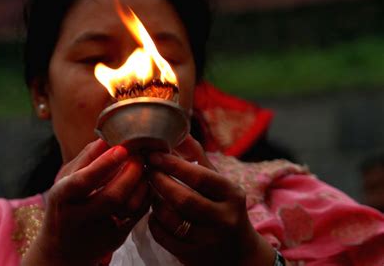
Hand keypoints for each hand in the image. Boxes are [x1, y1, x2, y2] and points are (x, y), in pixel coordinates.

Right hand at [22, 139, 150, 265]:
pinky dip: (145, 194)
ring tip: (143, 166)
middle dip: (131, 172)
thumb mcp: (66, 179)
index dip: (103, 164)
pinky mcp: (116, 239)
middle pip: (112, 196)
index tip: (122, 148)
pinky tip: (144, 181)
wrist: (62, 250)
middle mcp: (78, 218)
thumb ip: (86, 158)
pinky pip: (138, 214)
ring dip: (142, 182)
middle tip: (138, 155)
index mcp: (61, 198)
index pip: (82, 181)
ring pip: (129, 207)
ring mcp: (99, 232)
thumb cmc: (65, 204)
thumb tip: (107, 135)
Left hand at [147, 138, 274, 265]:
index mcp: (232, 194)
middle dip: (160, 182)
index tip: (154, 155)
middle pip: (183, 199)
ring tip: (149, 190)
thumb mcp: (220, 183)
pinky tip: (153, 213)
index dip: (173, 164)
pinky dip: (154, 223)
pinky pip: (164, 237)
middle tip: (146, 170)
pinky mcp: (194, 257)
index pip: (199, 177)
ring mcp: (209, 241)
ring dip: (154, 202)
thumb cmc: (224, 208)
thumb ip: (199, 159)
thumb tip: (181, 132)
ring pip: (172, 220)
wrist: (239, 254)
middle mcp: (224, 218)